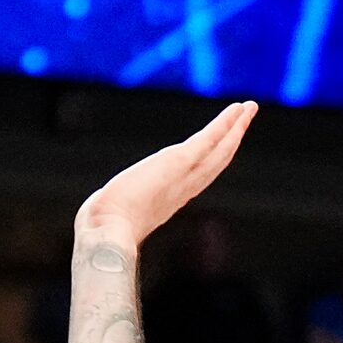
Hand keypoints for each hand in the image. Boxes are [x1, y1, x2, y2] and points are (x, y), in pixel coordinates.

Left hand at [76, 100, 253, 246]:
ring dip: (235, 128)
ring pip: (219, 149)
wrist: (106, 233)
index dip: (212, 161)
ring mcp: (183, 176)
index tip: (222, 147)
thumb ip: (111, 208)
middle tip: (244, 120)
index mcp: (167, 201)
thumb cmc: (100, 230)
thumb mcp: (109, 215)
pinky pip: (208, 140)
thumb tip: (94, 211)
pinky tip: (238, 110)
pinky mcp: (178, 162)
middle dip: (231, 141)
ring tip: (248, 109)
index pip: (196, 177)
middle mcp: (182, 189)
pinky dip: (225, 124)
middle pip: (215, 162)